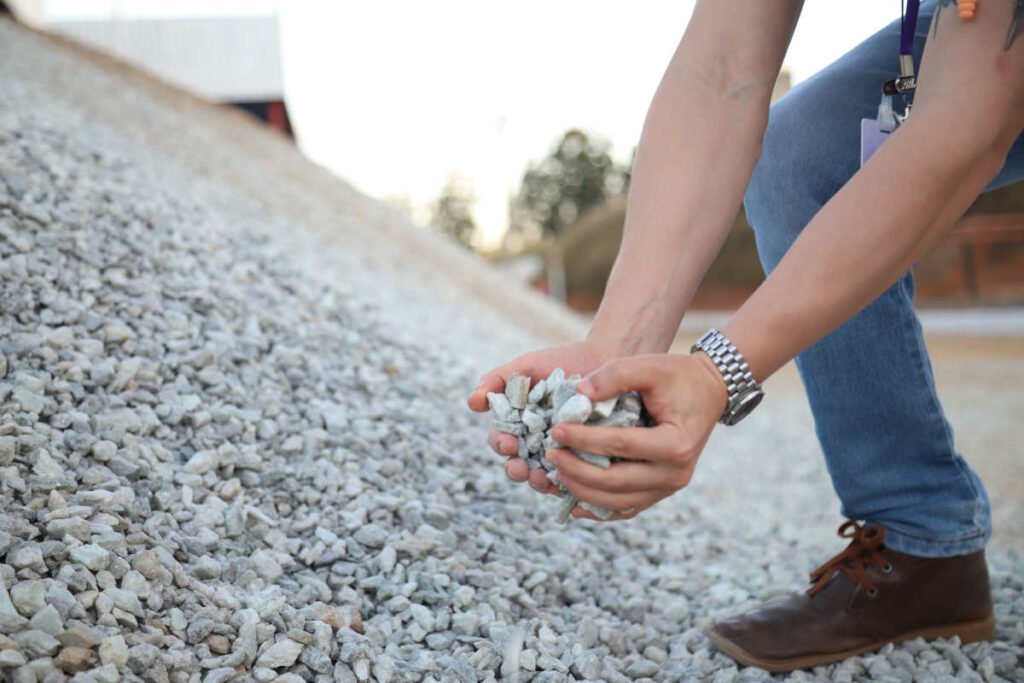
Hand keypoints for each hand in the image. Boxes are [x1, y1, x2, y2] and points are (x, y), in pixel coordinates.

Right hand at [466, 340, 616, 493]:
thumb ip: (497, 380)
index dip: (501, 444)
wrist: (608, 360)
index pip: (502, 441)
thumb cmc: (563, 362)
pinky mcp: (586, 462)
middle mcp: (536, 444)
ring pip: (543, 478)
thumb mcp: (528, 366)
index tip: (508, 441)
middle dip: (516, 470)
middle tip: (520, 468)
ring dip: (537, 482)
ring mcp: (561, 454)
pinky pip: (574, 480)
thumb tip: (472, 402)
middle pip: (518, 466)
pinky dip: (567, 484)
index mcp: (519, 424)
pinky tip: (568, 481)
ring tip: (541, 478)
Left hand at [546, 353, 727, 520]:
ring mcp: (669, 487)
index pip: (620, 445)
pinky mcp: (661, 492)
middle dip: (578, 470)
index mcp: (675, 444)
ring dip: (583, 492)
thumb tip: (579, 392)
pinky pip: (626, 508)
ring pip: (619, 502)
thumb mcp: (650, 366)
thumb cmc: (678, 377)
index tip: (555, 430)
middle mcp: (675, 473)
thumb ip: (615, 374)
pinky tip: (574, 503)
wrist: (708, 392)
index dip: (584, 439)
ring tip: (556, 475)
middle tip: (550, 456)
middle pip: (617, 481)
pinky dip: (599, 508)